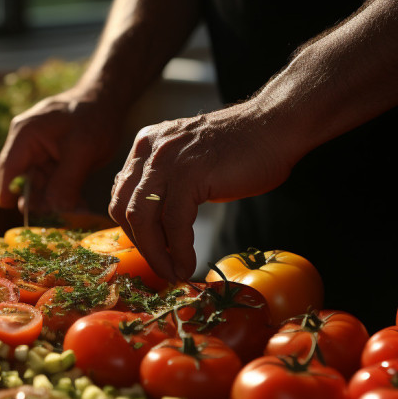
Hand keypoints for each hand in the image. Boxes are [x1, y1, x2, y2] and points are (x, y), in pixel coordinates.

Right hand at [0, 90, 122, 214]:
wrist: (108, 100)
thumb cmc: (93, 117)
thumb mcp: (82, 149)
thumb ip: (66, 180)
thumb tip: (56, 209)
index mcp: (24, 135)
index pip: (8, 169)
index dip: (7, 193)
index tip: (15, 211)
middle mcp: (26, 144)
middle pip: (23, 181)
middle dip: (38, 201)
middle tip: (56, 217)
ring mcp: (39, 152)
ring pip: (39, 185)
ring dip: (53, 200)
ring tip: (74, 210)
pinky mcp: (52, 160)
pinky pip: (51, 182)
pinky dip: (62, 194)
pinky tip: (78, 204)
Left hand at [108, 103, 295, 282]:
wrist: (275, 126)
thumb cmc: (241, 149)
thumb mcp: (189, 163)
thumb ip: (166, 186)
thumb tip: (156, 229)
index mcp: (145, 146)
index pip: (121, 196)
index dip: (132, 230)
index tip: (151, 251)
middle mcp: (150, 150)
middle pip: (125, 209)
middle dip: (141, 245)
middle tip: (161, 268)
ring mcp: (167, 160)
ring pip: (143, 218)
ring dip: (156, 254)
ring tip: (173, 272)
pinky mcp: (190, 174)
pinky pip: (174, 223)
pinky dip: (179, 250)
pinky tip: (188, 264)